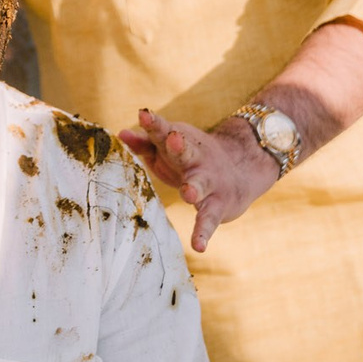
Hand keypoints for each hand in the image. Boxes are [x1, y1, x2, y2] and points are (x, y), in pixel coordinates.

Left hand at [118, 108, 279, 252]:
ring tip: (188, 194)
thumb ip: (146, 143)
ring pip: (200, 185)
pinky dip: (203, 233)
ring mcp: (208, 182)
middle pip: (186, 152)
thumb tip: (121, 133)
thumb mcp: (169, 149)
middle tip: (173, 139)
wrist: (242, 169)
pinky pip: (209, 220)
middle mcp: (195, 160)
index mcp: (179, 144)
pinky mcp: (217, 205)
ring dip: (194, 188)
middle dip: (179, 146)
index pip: (163, 131)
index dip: (154, 123)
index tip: (144, 114)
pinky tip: (198, 247)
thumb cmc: (191, 160)